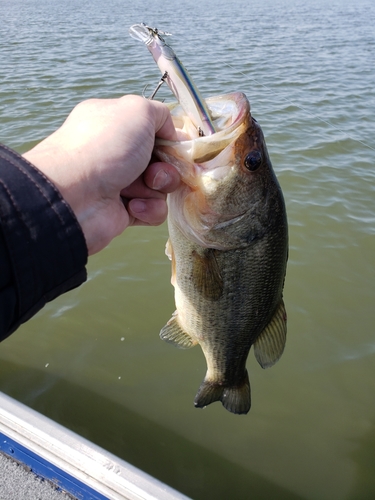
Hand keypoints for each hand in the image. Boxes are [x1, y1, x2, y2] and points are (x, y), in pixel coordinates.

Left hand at [23, 95, 179, 254]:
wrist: (73, 196)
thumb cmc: (105, 147)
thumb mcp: (136, 111)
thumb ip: (160, 113)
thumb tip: (171, 132)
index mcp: (115, 124)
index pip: (153, 130)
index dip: (170, 139)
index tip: (178, 147)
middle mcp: (116, 152)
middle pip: (161, 160)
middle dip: (166, 166)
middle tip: (154, 171)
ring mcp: (119, 183)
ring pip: (160, 186)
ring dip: (158, 187)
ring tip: (141, 188)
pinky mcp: (124, 211)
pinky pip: (153, 210)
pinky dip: (149, 208)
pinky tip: (132, 206)